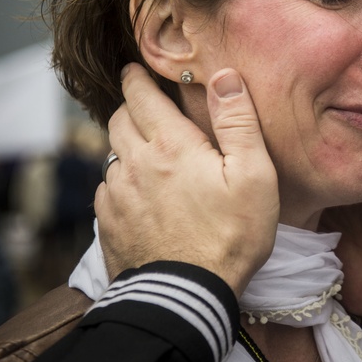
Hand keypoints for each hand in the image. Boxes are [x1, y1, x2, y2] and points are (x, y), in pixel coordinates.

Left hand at [95, 63, 279, 296]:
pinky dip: (121, 179)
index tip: (134, 68)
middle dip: (130, 106)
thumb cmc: (231, 233)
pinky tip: (140, 190)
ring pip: (111, 153)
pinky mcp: (109, 224)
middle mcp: (135, 164)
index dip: (136, 78)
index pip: (141, 97)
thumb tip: (225, 77)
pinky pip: (108, 188)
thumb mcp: (254, 174)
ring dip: (126, 143)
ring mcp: (117, 196)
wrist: (189, 293)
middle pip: (119, 119)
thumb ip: (239, 121)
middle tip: (144, 103)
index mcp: (170, 145)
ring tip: (147, 149)